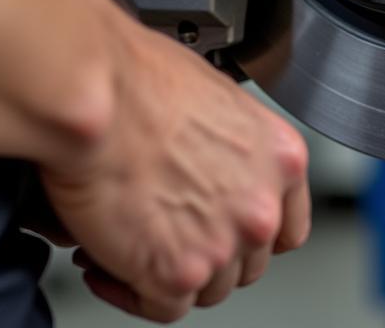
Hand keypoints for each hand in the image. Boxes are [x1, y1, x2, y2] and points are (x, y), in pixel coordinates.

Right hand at [40, 19, 310, 321]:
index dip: (254, 233)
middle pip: (247, 261)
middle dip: (207, 250)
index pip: (288, 224)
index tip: (226, 231)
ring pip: (207, 288)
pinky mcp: (176, 274)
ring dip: (169, 272)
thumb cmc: (140, 79)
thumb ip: (227, 144)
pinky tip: (106, 263)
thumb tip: (206, 160)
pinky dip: (131, 292)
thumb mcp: (213, 97)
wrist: (96, 97)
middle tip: (166, 232)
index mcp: (280, 156)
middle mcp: (262, 203)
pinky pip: (161, 308)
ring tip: (128, 242)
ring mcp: (223, 243)